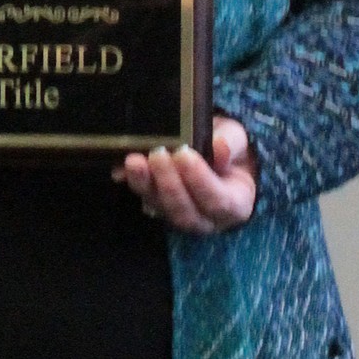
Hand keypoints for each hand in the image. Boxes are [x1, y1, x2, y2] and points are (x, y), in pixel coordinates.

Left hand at [112, 116, 256, 233]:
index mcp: (235, 206)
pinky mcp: (158, 206)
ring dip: (145, 185)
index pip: (218, 201)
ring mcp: (179, 215)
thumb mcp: (237, 139)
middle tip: (158, 154)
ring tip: (134, 161)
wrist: (216, 153)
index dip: (199, 181)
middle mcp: (206, 219)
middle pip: (185, 213)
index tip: (184, 154)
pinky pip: (144, 199)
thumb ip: (231, 143)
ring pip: (161, 209)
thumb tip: (219, 146)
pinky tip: (121, 169)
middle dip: (169, 184)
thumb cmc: (230, 149)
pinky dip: (132, 184)